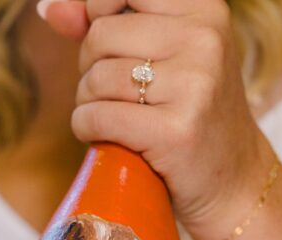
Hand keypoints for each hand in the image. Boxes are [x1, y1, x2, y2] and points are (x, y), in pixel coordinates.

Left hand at [39, 0, 276, 239]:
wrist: (233, 179)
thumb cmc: (186, 110)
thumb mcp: (160, 54)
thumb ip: (104, 23)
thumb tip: (48, 8)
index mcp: (204, 10)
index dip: (97, 14)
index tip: (108, 45)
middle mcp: (204, 40)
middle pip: (101, 35)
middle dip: (90, 66)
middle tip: (113, 93)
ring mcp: (193, 85)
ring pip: (96, 78)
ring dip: (88, 102)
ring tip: (113, 116)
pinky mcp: (175, 131)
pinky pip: (97, 116)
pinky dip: (87, 128)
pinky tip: (106, 137)